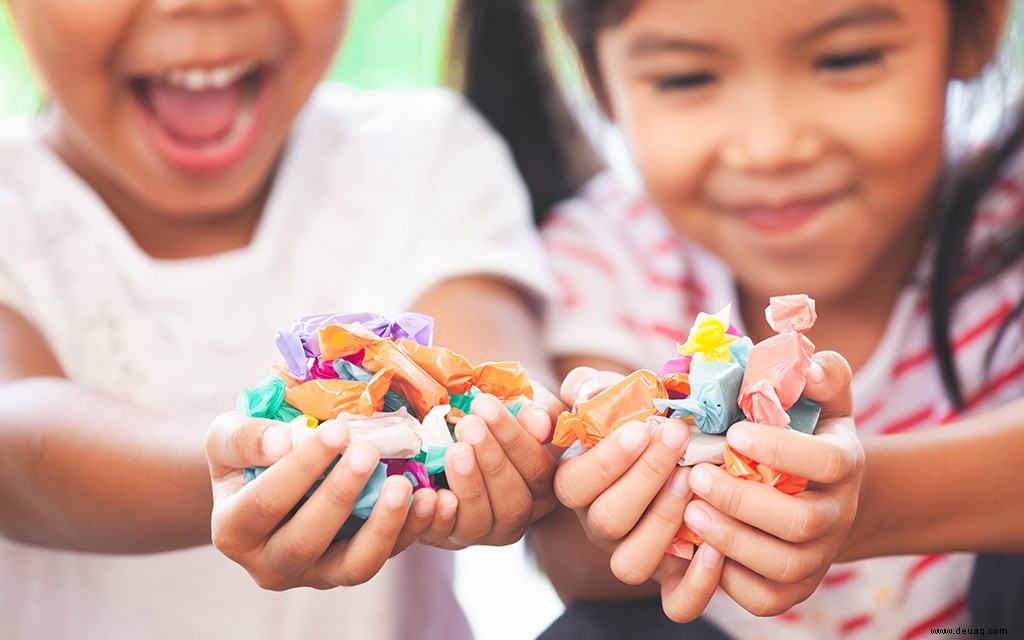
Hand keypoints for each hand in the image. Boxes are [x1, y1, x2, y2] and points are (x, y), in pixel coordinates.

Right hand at [205, 411, 438, 589]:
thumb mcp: (230, 436)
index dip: (301, 468)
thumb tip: (280, 443)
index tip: (335, 430)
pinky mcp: (354, 566)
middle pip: (307, 541)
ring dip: (384, 526)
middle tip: (369, 452)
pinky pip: (388, 556)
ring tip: (408, 485)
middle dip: (340, 495)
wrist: (269, 477)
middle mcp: (271, 564)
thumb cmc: (251, 451)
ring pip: (355, 566)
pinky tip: (433, 497)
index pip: (266, 504)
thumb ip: (244, 438)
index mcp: (234, 531)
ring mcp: (317, 572)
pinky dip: (414, 529)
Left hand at [423, 387, 559, 547]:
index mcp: (542, 488)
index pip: (538, 471)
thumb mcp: (521, 406)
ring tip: (453, 450)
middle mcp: (516, 518)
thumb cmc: (493, 418)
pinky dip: (435, 517)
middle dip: (491, 461)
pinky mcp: (444, 538)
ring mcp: (480, 532)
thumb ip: (539, 411)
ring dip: (467, 485)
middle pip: (513, 501)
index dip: (515, 439)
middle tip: (469, 425)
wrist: (450, 436)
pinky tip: (429, 492)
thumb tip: (539, 423)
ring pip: (479, 522)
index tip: (487, 405)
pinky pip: (440, 535)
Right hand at [553, 367, 723, 615]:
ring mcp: (634, 553)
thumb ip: (589, 386)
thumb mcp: (608, 393)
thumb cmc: (638, 416)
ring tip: (694, 482)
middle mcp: (600, 527)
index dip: (606, 462)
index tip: (642, 430)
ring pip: (632, 564)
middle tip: (679, 437)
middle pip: (607, 521)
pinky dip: (697, 583)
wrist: (677, 446)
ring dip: (663, 522)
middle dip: (645, 477)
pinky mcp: (673, 579)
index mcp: (578, 485)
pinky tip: (718, 546)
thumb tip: (587, 391)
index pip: (574, 485)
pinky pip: (676, 603)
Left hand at [669, 350, 864, 616]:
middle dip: (744, 500)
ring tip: (690, 510)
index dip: (782, 450)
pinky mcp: (793, 588)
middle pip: (800, 522)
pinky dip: (731, 579)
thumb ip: (822, 373)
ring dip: (732, 539)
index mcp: (844, 463)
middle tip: (697, 476)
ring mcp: (817, 556)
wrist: (822, 493)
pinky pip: (766, 597)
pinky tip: (699, 549)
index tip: (734, 433)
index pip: (826, 462)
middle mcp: (836, 514)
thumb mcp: (821, 397)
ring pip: (782, 563)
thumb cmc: (807, 434)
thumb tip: (810, 363)